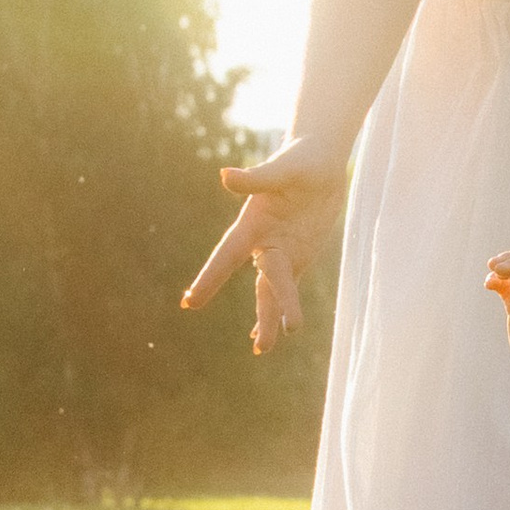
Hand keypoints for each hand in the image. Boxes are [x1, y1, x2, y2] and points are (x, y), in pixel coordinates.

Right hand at [181, 137, 348, 356]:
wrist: (319, 161)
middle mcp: (263, 242)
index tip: (190, 302)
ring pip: (274, 291)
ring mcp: (282, 251)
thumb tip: (225, 176)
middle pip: (261, 283)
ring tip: (264, 349)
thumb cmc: (299, 159)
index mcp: (253, 222)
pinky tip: (281, 329)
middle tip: (258, 347)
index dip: (210, 279)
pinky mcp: (299, 255)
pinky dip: (284, 307)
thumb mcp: (282, 168)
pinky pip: (290, 286)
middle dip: (261, 313)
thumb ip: (255, 179)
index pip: (227, 255)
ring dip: (270, 318)